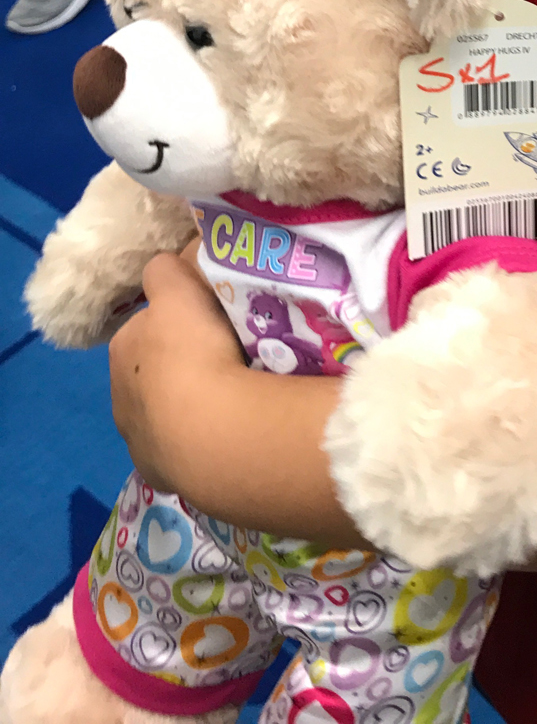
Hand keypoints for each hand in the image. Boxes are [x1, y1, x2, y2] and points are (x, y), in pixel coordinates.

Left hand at [109, 246, 244, 493]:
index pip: (150, 317)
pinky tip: (224, 431)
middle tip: (225, 355)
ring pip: (165, 409)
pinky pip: (181, 446)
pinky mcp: (161, 472)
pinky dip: (196, 437)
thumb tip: (179, 251)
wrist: (214, 433)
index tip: (209, 316)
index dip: (179, 313)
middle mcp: (119, 393)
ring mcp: (138, 438)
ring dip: (189, 402)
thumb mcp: (183, 288)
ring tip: (231, 397)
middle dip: (181, 360)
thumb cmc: (197, 351)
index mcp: (123, 345)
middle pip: (155, 366)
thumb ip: (174, 266)